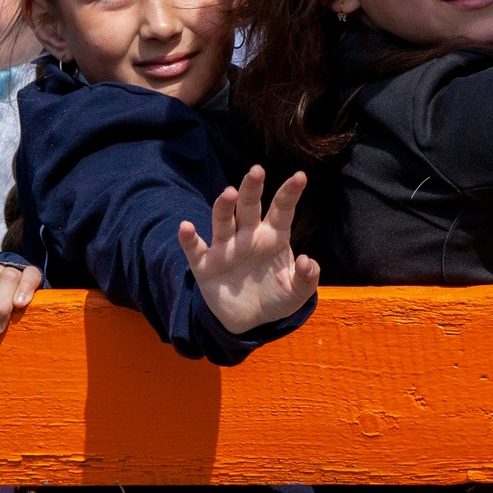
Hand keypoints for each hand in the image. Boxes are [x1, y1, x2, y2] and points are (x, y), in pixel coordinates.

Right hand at [179, 166, 319, 335]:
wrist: (250, 321)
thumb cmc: (275, 297)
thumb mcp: (297, 293)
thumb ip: (307, 278)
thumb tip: (306, 260)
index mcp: (273, 236)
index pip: (282, 209)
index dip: (290, 193)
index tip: (300, 176)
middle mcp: (248, 236)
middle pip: (249, 207)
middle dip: (251, 189)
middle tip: (256, 171)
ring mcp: (225, 248)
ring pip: (223, 221)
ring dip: (224, 207)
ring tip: (228, 193)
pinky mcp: (205, 265)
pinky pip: (195, 249)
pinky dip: (189, 238)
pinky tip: (186, 227)